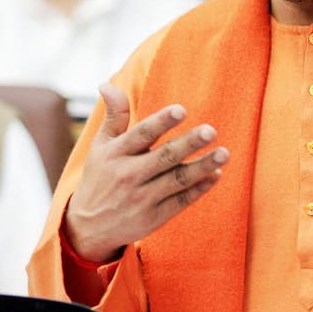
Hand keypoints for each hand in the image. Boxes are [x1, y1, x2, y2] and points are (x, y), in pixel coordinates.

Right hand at [64, 83, 228, 262]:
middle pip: (164, 158)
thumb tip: (107, 84)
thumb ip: (114, 116)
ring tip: (224, 153)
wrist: (88, 227)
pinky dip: (199, 189)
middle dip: (188, 144)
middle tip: (211, 131)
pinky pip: (181, 201)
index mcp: (115, 154)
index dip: (161, 122)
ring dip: (202, 167)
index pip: (140, 135)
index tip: (181, 110)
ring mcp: (142, 199)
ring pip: (177, 180)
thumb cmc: (99, 177)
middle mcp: (128, 176)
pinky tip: (216, 174)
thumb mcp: (100, 146)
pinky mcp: (153, 218)